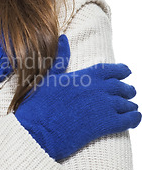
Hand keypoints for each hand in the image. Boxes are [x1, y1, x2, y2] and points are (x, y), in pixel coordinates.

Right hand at [15, 35, 140, 159]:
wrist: (37, 131)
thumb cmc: (39, 105)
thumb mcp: (48, 77)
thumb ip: (60, 58)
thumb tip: (63, 38)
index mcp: (85, 76)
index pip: (112, 69)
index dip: (122, 71)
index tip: (126, 73)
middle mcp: (98, 89)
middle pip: (122, 87)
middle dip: (126, 90)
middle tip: (127, 94)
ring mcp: (103, 106)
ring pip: (128, 104)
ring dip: (130, 106)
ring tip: (129, 109)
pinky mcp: (106, 125)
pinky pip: (130, 120)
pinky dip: (134, 119)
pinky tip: (133, 120)